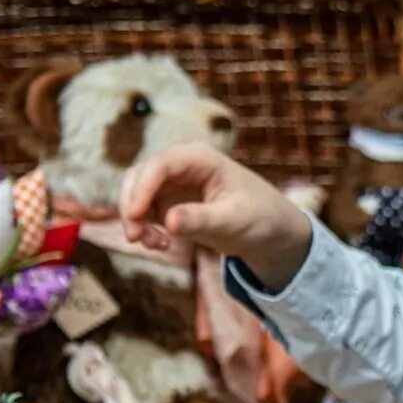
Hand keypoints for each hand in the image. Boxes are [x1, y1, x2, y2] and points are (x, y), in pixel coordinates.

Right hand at [118, 144, 310, 287]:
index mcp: (200, 158)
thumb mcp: (233, 221)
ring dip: (137, 221)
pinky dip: (144, 228)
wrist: (270, 231)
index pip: (160, 165)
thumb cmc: (259, 218)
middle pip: (139, 176)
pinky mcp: (169, 201)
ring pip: (136, 195)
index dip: (141, 189)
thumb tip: (169, 221)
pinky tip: (161, 244)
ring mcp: (172, 182)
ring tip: (156, 245)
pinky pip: (144, 211)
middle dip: (132, 206)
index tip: (135, 217)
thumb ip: (201, 220)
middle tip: (135, 238)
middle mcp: (181, 165)